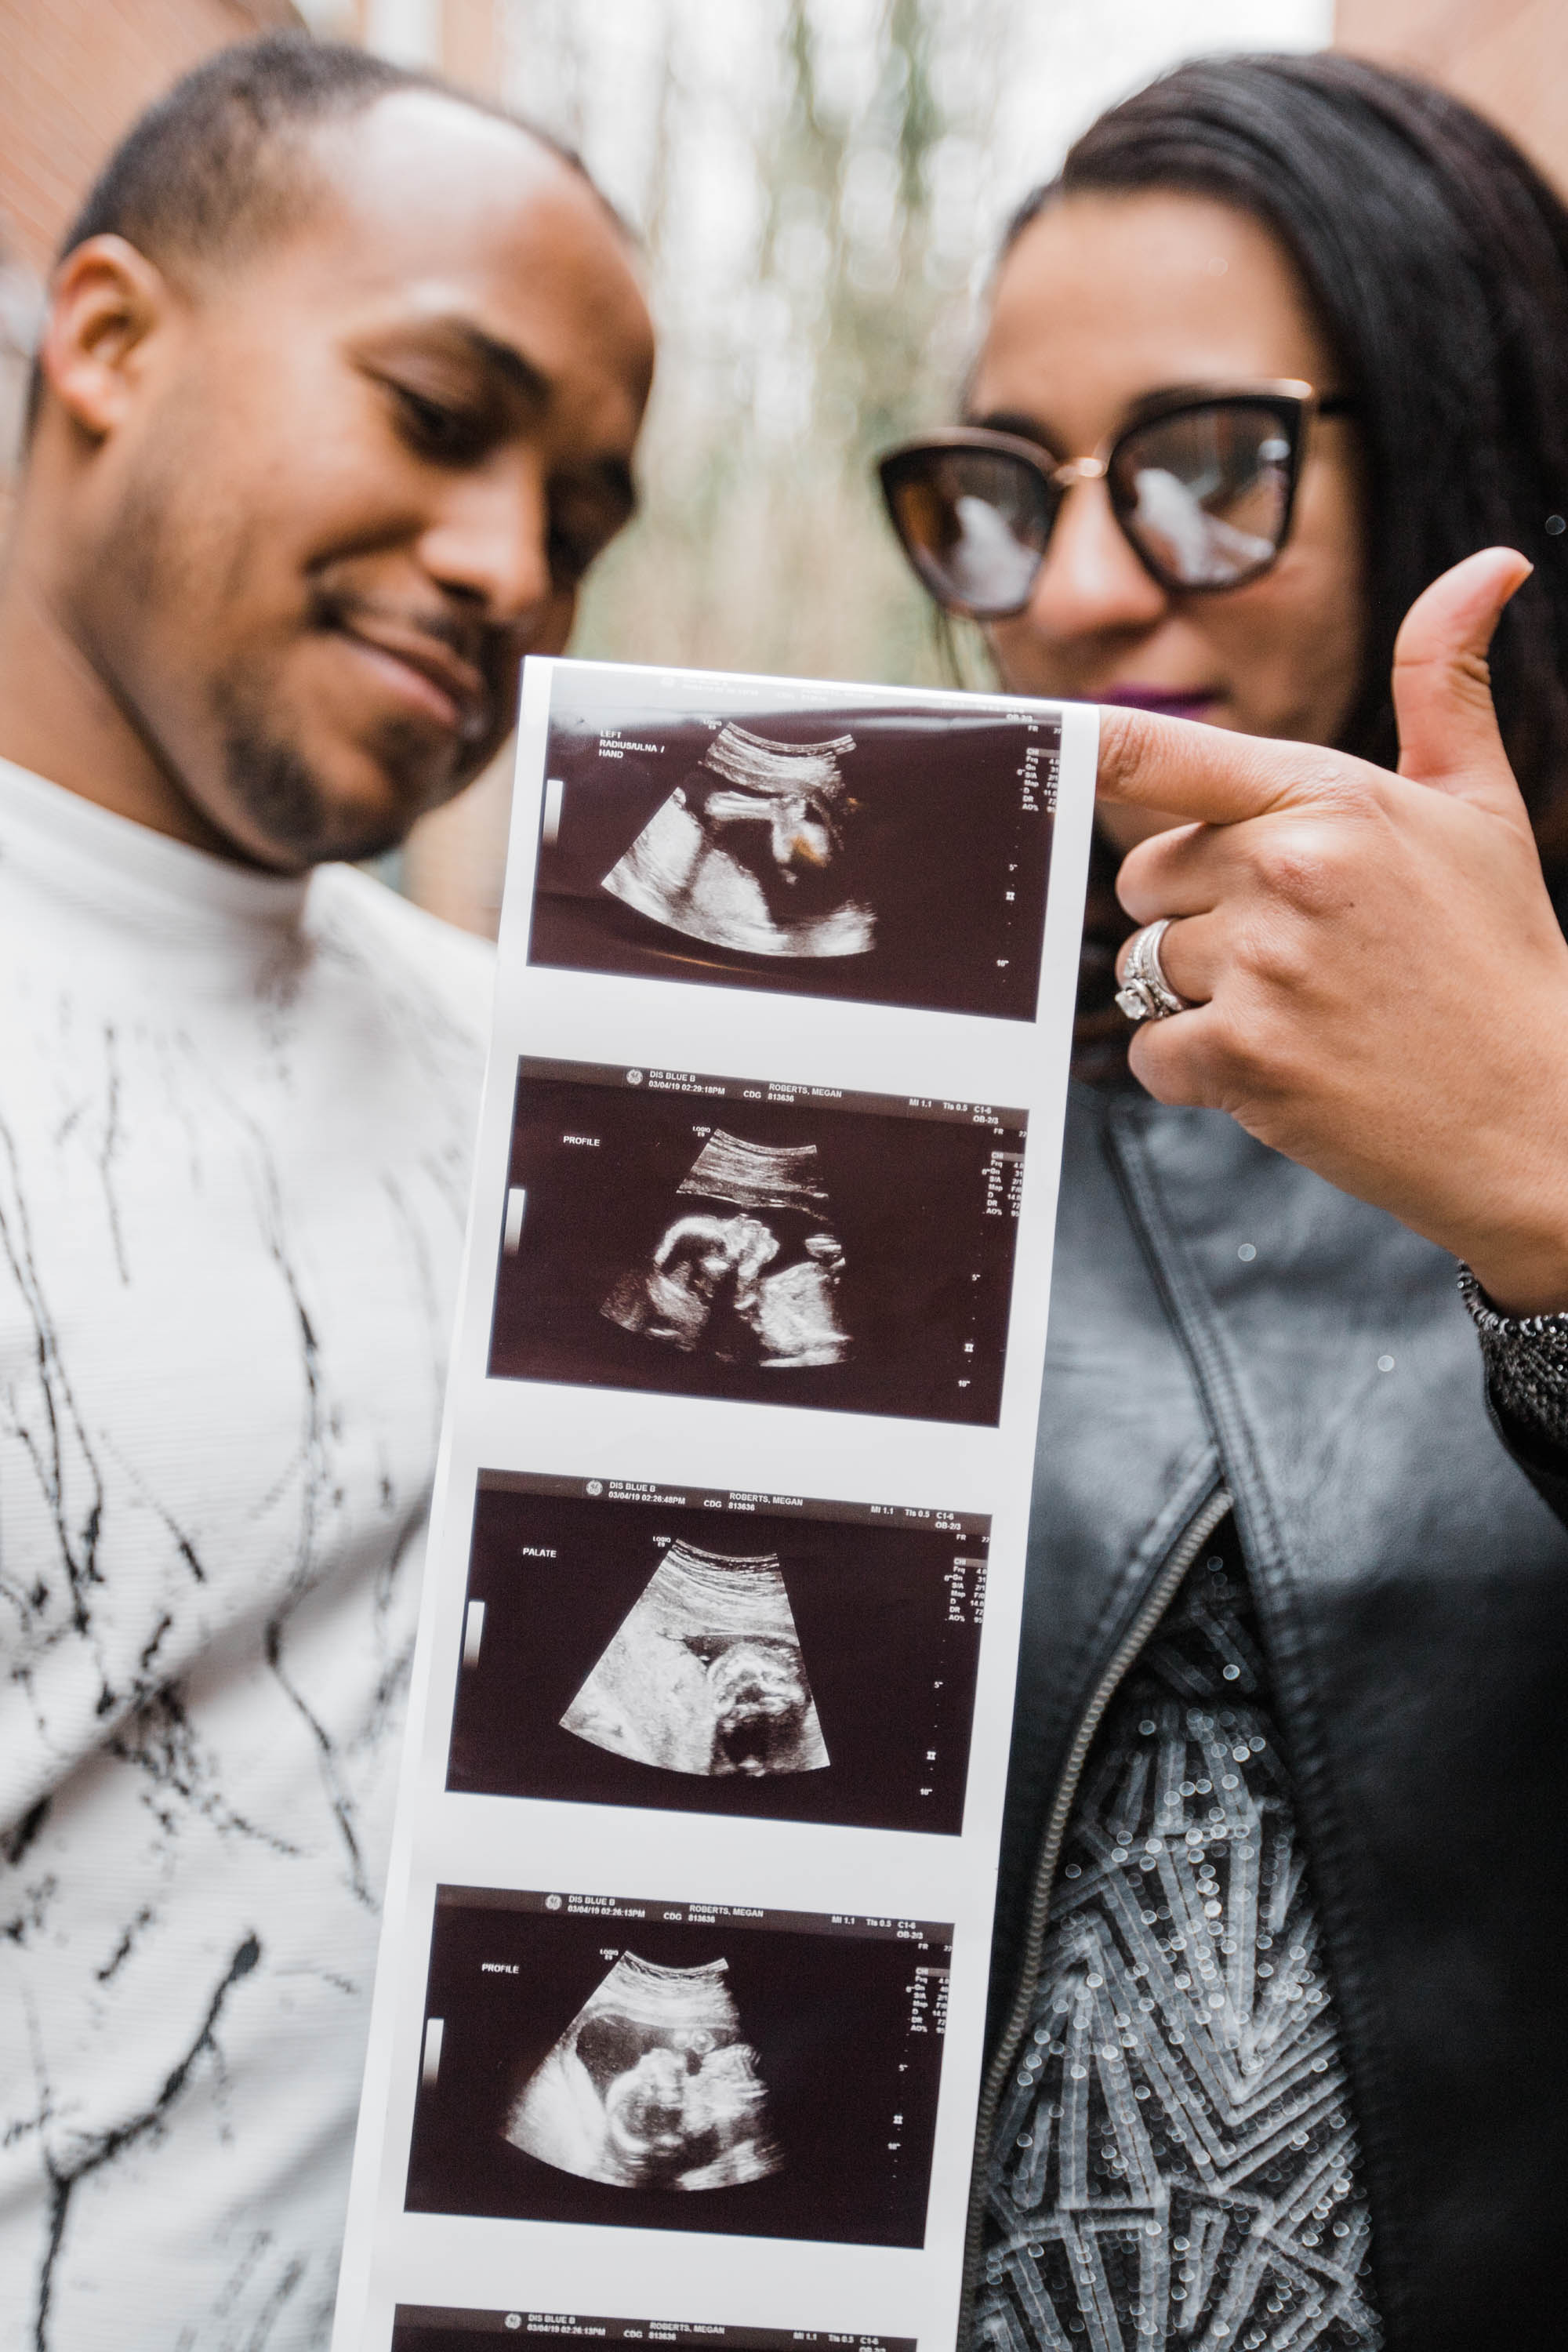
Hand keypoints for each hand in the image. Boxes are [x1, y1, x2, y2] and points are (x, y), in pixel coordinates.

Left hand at [1102, 548, 1567, 1312]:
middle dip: (1193, 910)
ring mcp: (1262, 967)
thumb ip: (1445, 682)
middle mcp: (1287, 870)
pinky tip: (1283, 1066)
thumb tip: (1490, 563)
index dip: (1083, 750)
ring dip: (1200, 995)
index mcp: (1330, 797)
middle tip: (1292, 947)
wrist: (1537, 1116)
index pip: (1164, 754)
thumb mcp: (1480, 807)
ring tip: (1301, 1008)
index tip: (1035, 743)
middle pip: (1143, 876)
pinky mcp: (1244, 1058)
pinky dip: (1198, 1070)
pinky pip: (1153, 1052)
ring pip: (1145, 965)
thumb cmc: (1501, 959)